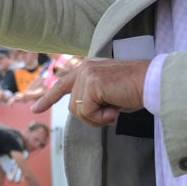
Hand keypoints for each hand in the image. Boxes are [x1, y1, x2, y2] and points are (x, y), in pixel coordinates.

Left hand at [32, 57, 148, 126]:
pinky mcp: (91, 84)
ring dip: (97, 117)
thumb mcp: (109, 92)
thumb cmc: (136, 89)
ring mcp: (86, 75)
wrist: (151, 82)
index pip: (62, 84)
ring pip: (78, 111)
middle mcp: (84, 68)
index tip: (35, 109)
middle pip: (73, 106)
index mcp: (88, 68)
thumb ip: (93, 97)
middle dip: (91, 117)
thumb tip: (83, 111)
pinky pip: (87, 112)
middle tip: (112, 112)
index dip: (48, 98)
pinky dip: (101, 117)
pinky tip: (115, 108)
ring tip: (115, 108)